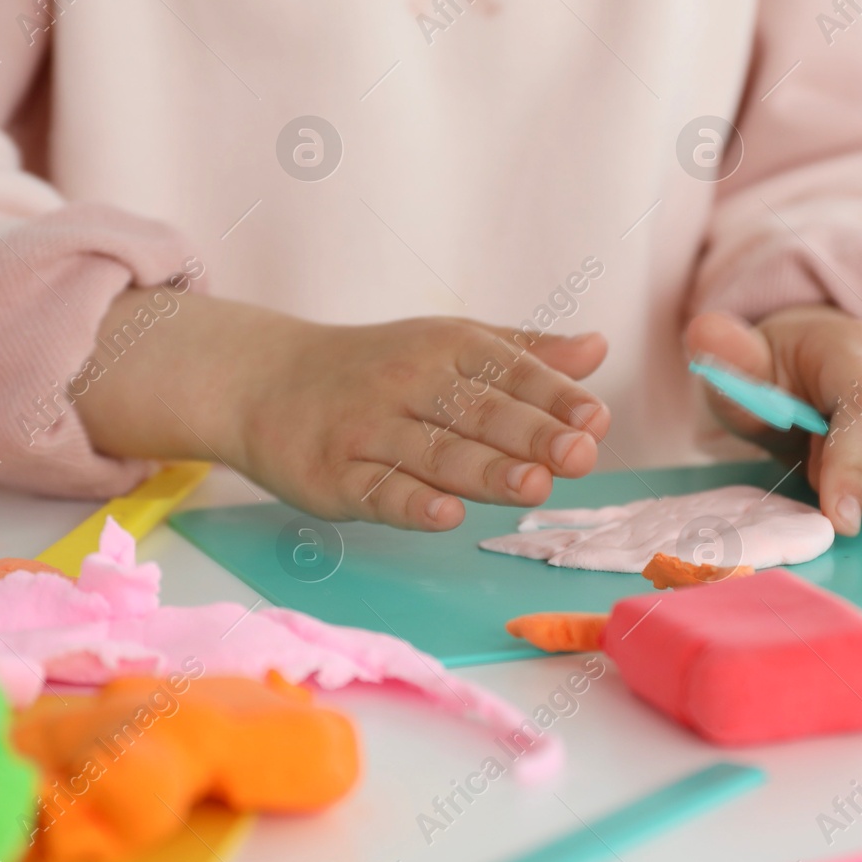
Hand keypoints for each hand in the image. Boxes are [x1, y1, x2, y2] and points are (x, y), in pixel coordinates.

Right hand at [78, 292, 610, 530]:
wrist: (264, 382)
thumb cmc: (379, 368)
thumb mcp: (450, 347)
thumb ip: (525, 356)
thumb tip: (597, 347)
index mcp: (447, 347)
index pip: (508, 370)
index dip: (555, 396)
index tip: (595, 420)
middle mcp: (409, 382)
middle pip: (477, 411)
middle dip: (531, 434)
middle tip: (578, 454)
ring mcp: (369, 430)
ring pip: (434, 453)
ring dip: (485, 471)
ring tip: (534, 486)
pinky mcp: (335, 476)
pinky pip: (377, 490)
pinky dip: (410, 503)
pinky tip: (446, 514)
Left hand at [683, 305, 861, 535]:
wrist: (814, 364)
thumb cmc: (776, 375)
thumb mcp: (742, 370)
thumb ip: (727, 361)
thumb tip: (707, 334)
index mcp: (854, 350)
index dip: (855, 469)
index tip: (835, 519)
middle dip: (848, 487)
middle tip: (813, 463)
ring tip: (842, 464)